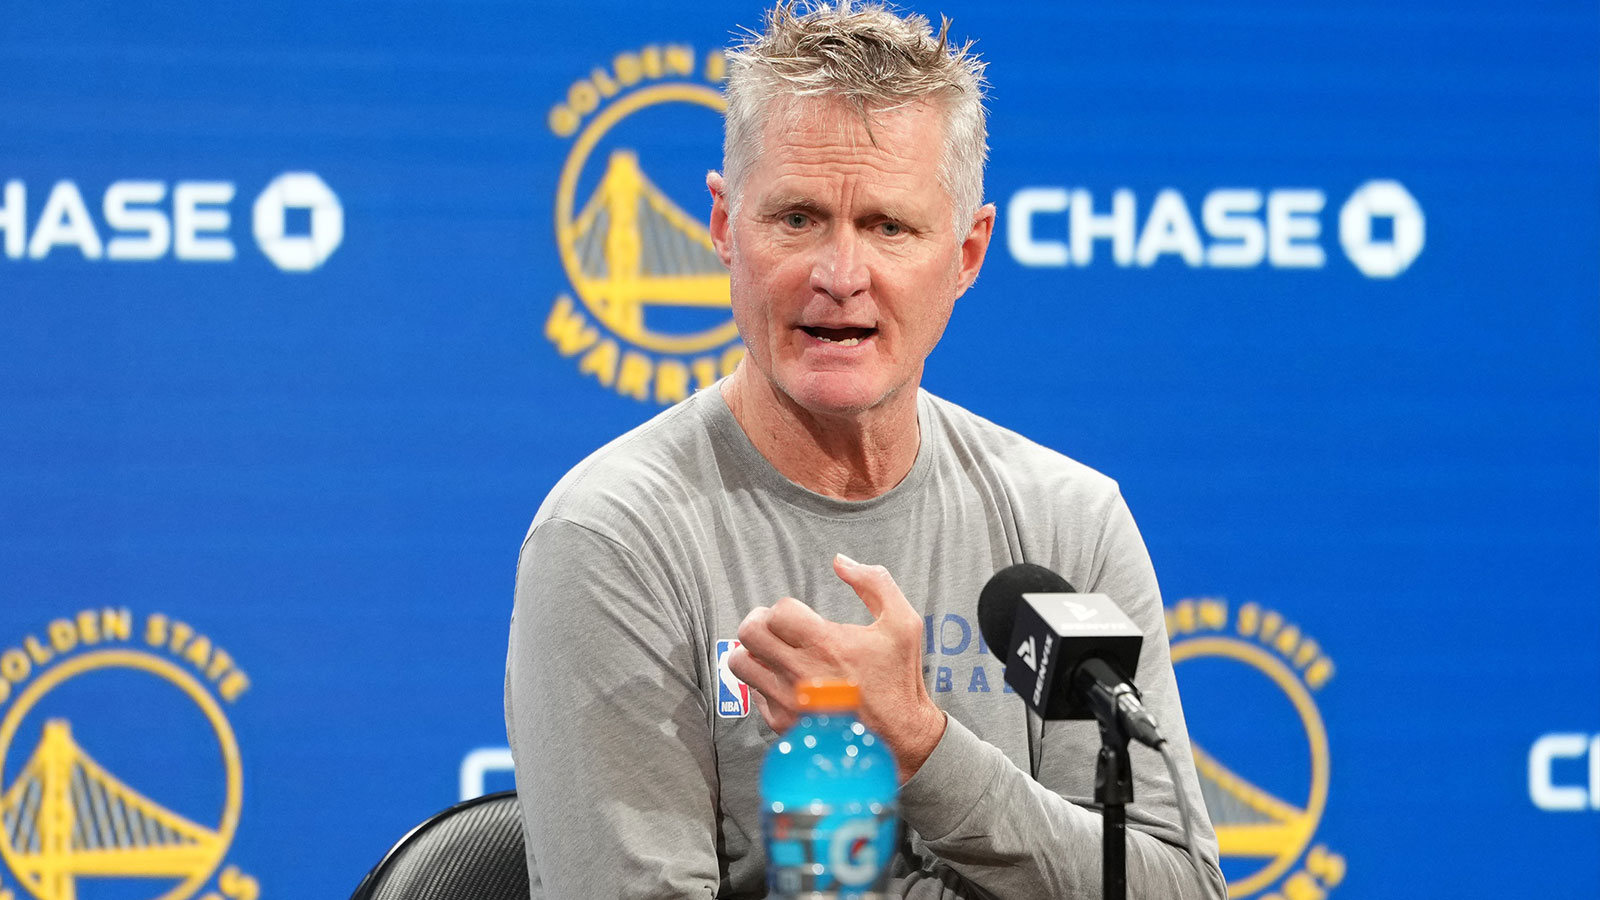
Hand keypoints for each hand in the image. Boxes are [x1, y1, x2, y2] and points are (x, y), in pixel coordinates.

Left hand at [727, 554, 947, 781]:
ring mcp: (789, 701)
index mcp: (827, 644)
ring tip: (769, 651)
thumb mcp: (903, 623)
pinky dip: (762, 683)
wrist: (901, 736)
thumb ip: (874, 583)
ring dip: (751, 652)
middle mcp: (801, 673)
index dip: (787, 607)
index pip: (778, 610)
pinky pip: (753, 694)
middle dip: (759, 622)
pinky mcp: (784, 724)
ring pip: (740, 664)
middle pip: (749, 632)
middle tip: (773, 626)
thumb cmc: (900, 680)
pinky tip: (784, 680)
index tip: (800, 616)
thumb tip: (840, 562)